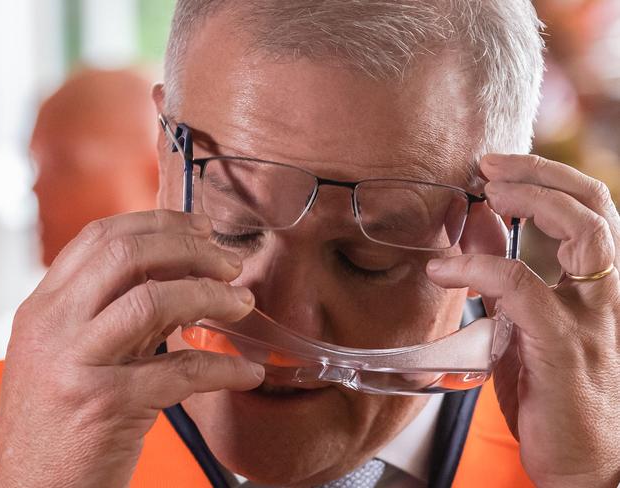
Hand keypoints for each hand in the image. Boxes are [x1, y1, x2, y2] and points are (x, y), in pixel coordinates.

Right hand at [0, 210, 263, 487]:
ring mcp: (75, 362)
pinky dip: (224, 369)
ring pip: (153, 300)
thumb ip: (122, 311)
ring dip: (211, 295)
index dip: (158, 223)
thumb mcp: (78, 352)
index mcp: (45, 305)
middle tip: (230, 262)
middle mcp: (52, 324)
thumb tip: (185, 274)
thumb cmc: (62, 418)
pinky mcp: (104, 403)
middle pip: (128, 254)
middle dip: (190, 249)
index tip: (201, 227)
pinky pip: (180, 371)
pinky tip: (247, 372)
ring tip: (243, 303)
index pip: (101, 236)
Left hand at [427, 154, 619, 487]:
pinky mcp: (564, 348)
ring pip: (581, 234)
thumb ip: (504, 280)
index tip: (497, 167)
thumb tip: (474, 233)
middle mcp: (603, 294)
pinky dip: (479, 267)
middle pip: (595, 208)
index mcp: (594, 286)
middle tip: (488, 164)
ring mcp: (591, 319)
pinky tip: (443, 268)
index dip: (548, 178)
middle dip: (541, 173)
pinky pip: (523, 288)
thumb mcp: (522, 325)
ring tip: (485, 193)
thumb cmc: (551, 393)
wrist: (582, 464)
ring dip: (530, 200)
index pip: (591, 211)